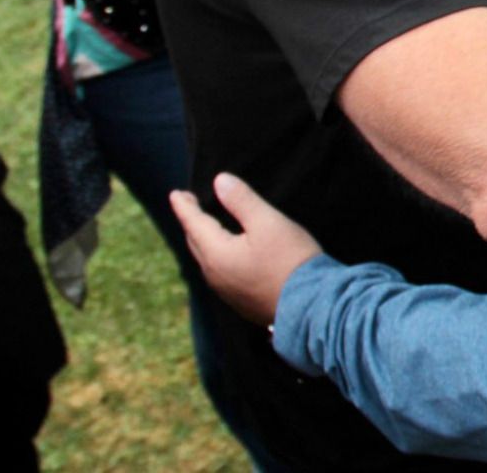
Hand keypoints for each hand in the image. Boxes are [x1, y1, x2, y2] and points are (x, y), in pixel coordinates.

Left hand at [171, 173, 321, 326]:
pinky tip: (227, 255)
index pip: (194, 224)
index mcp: (217, 253)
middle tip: (188, 204)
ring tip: (205, 227)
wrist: (310, 305)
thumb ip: (242, 200)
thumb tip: (220, 181)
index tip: (175, 194)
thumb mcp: (268, 222)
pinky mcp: (241, 302)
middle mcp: (215, 275)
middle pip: (196, 243)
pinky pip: (220, 274)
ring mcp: (227, 292)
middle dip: (191, 222)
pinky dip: (217, 257)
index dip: (184, 207)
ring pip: (207, 260)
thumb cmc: (290, 259)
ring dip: (203, 240)